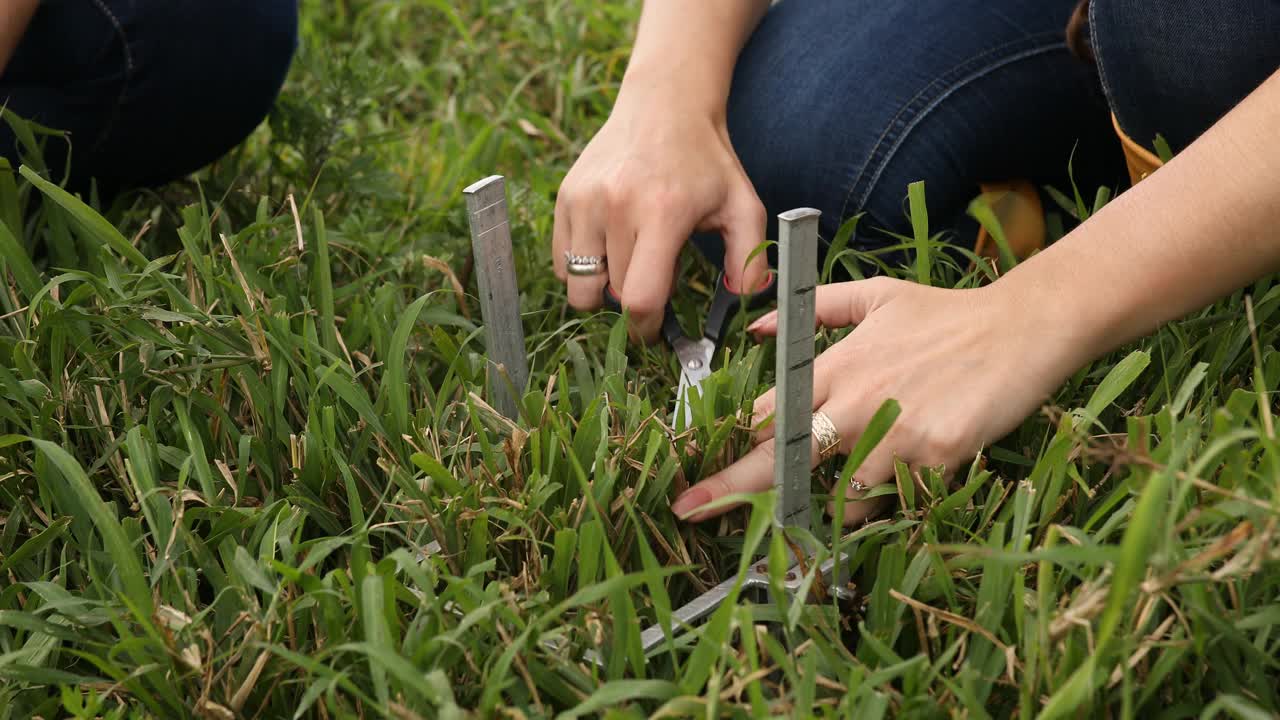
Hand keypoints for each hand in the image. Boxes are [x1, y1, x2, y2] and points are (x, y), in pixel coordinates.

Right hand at [552, 93, 769, 341]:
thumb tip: (743, 300)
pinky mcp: (565, 197)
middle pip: (611, 295)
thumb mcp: (743, 206)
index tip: (655, 329)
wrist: (665, 105)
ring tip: (629, 262)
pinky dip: (582, 268)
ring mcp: (584, 201)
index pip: (640, 297)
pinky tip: (609, 247)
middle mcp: (616, 206)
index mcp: (662, 214)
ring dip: (602, 288)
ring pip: (579, 285)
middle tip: (653, 279)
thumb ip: (748, 258)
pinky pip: (561, 262)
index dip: (646, 327)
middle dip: (632, 304)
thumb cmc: (707, 162)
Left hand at [669, 276, 1087, 524]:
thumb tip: (759, 324)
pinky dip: (885, 505)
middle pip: (781, 456)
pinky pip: (894, 501)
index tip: (693, 465)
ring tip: (845, 501)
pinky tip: (894, 490)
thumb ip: (815, 307)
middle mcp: (856, 401)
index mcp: (836, 365)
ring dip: (833, 505)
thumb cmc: (945, 315)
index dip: (728, 441)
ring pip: (840, 493)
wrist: (1021, 327)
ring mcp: (895, 432)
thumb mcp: (877, 296)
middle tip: (689, 510)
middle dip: (730, 486)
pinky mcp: (936, 457)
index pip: (767, 412)